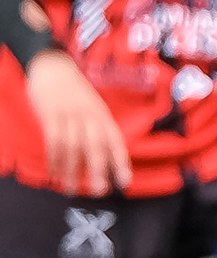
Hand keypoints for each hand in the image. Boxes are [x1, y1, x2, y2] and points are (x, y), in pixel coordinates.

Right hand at [20, 50, 129, 195]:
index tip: (125, 182)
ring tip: (72, 189)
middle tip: (99, 191)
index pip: (115, 141)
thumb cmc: (75, 91)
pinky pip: (53, 141)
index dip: (121, 162)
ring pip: (73, 148)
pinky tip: (54, 173)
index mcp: (102, 115)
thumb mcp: (93, 106)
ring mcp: (69, 115)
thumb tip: (106, 157)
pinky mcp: (50, 115)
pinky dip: (54, 159)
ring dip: (72, 171)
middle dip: (98, 171)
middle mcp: (89, 116)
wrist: (52, 66)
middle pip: (95, 147)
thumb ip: (98, 128)